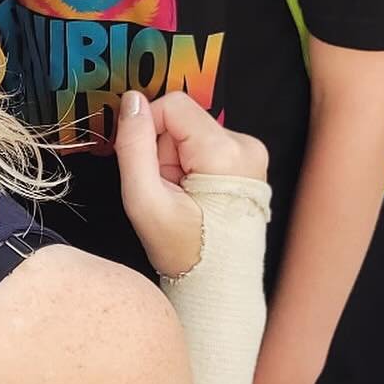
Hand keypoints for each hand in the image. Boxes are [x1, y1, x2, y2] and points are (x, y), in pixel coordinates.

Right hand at [114, 91, 267, 279]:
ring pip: (193, 133)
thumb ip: (133, 147)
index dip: (149, 133)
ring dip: (177, 161)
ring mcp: (252, 153)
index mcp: (225, 154)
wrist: (219, 283)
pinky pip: (206, 146)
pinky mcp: (249, 161)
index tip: (152, 173)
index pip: (173, 105)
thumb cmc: (184, 251)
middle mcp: (247, 145)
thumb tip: (131, 101)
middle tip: (169, 192)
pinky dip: (193, 167)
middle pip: (183, 120)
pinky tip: (196, 196)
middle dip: (165, 152)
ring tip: (183, 198)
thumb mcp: (145, 201)